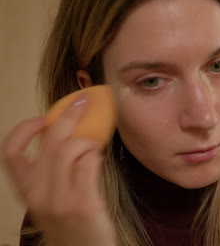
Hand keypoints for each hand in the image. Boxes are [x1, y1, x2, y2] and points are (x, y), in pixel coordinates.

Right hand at [1, 95, 115, 245]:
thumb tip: (69, 134)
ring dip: (87, 140)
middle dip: (69, 115)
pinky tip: (99, 160)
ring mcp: (59, 200)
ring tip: (93, 147)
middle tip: (83, 103)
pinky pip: (89, 164)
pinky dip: (96, 155)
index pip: (10, 152)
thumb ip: (53, 172)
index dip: (24, 129)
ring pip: (70, 149)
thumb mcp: (51, 199)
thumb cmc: (71, 225)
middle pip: (48, 142)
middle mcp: (37, 194)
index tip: (42, 118)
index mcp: (26, 190)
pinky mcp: (83, 204)